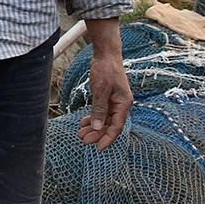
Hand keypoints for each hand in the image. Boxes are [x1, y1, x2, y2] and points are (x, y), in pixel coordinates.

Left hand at [75, 20, 132, 149]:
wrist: (106, 54)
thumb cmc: (106, 70)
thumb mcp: (100, 90)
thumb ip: (99, 109)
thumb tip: (98, 128)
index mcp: (124, 104)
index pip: (117, 127)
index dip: (107, 139)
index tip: (98, 149)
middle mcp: (121, 105)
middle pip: (110, 125)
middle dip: (97, 134)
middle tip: (83, 140)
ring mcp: (115, 101)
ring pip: (105, 119)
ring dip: (94, 127)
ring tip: (81, 133)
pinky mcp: (108, 97)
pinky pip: (101, 112)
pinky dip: (93, 117)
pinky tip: (84, 122)